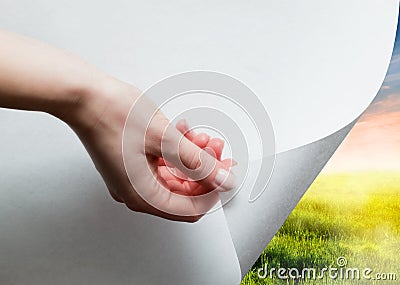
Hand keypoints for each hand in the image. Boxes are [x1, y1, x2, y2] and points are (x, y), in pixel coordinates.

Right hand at [71, 78, 235, 221]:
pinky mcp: (131, 163)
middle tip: (216, 150)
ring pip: (174, 176)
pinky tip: (184, 133)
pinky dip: (176, 151)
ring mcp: (132, 177)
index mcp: (143, 195)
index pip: (190, 209)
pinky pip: (162, 164)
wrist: (84, 96)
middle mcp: (136, 192)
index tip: (224, 172)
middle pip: (183, 192)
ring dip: (192, 157)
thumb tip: (223, 180)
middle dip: (204, 169)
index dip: (213, 191)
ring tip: (202, 137)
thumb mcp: (165, 139)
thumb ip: (198, 162)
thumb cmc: (113, 115)